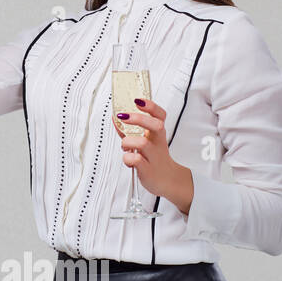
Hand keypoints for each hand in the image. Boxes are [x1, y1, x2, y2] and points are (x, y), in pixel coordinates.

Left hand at [113, 97, 193, 213]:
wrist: (166, 180)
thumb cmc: (153, 158)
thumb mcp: (144, 142)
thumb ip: (129, 131)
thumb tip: (115, 118)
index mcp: (157, 134)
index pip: (160, 115)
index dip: (150, 106)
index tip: (137, 100)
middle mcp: (158, 143)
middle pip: (156, 125)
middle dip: (139, 118)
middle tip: (123, 116)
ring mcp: (154, 156)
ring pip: (142, 143)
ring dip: (127, 142)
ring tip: (125, 147)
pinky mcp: (148, 169)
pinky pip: (136, 160)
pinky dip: (127, 159)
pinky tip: (128, 160)